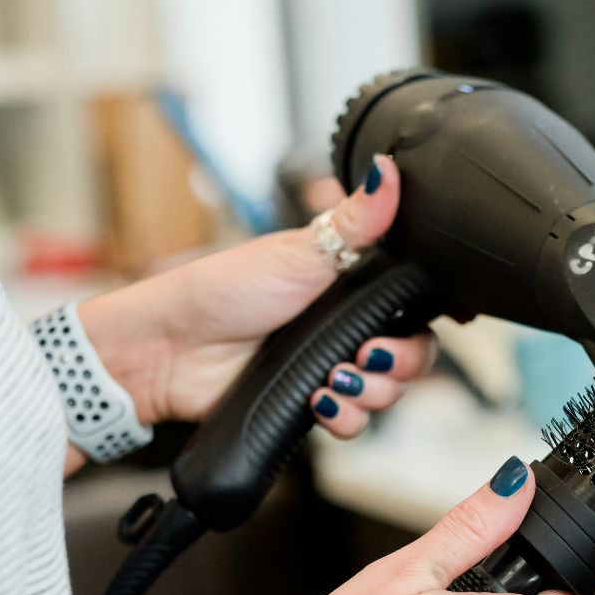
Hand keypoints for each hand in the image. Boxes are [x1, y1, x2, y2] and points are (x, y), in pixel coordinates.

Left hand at [75, 154, 434, 432]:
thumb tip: (390, 169)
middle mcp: (346, 330)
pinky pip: (352, 425)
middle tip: (367, 354)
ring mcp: (330, 368)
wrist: (171, 349)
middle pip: (410, 357)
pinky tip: (319, 403)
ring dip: (371, 393)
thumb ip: (355, 220)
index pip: (413, 310)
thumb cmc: (224, 289)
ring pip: (386, 394)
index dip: (422, 324)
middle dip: (399, 364)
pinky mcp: (310, 405)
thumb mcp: (299, 251)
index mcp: (351, 288)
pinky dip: (345, 419)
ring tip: (334, 380)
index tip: (409, 325)